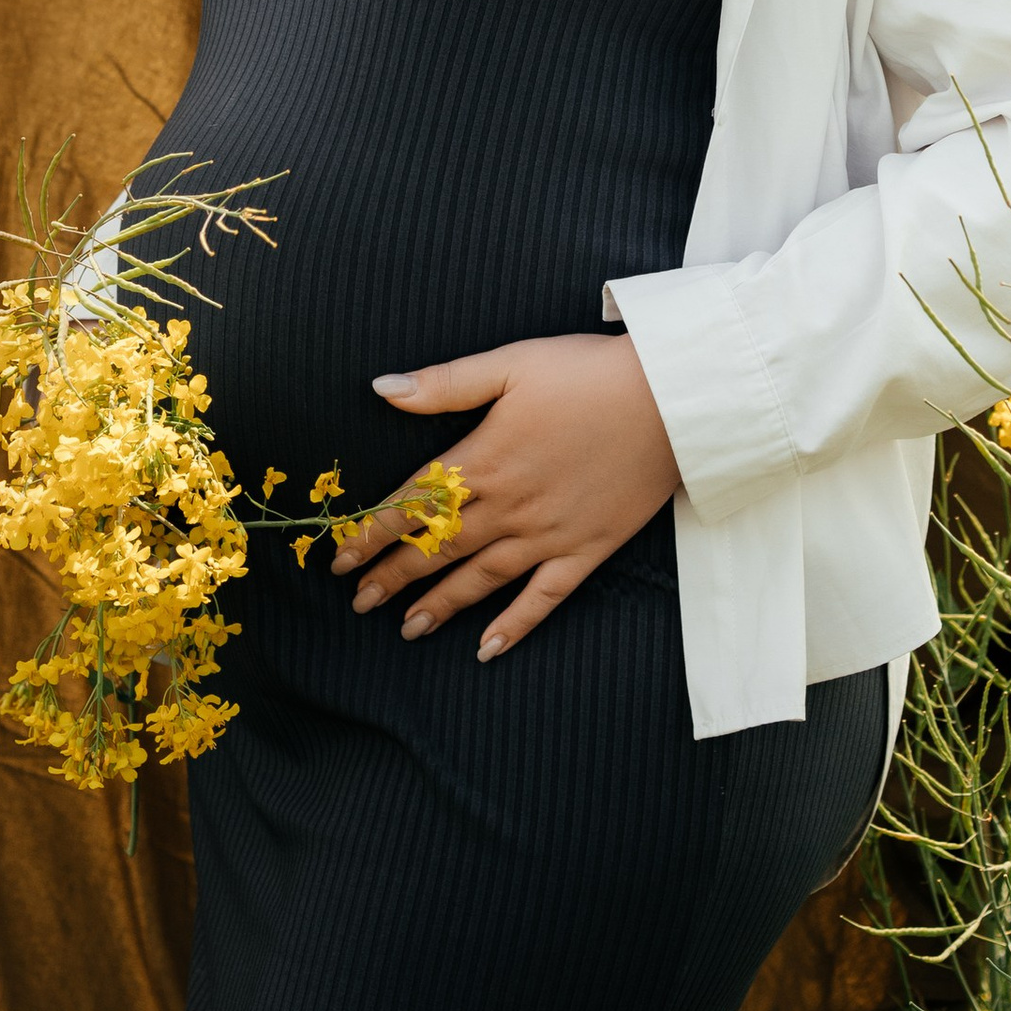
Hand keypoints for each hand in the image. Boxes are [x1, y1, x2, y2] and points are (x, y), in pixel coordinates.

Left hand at [329, 333, 681, 660]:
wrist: (671, 397)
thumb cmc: (589, 372)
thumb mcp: (512, 362)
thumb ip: (445, 383)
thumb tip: (380, 387)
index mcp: (486, 459)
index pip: (414, 504)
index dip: (374, 531)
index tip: (339, 556)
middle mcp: (511, 506)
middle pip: (440, 548)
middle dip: (394, 575)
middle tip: (358, 602)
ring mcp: (549, 535)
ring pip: (482, 579)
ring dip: (441, 604)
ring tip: (406, 627)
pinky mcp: (587, 550)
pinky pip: (544, 598)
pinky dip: (515, 624)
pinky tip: (488, 648)